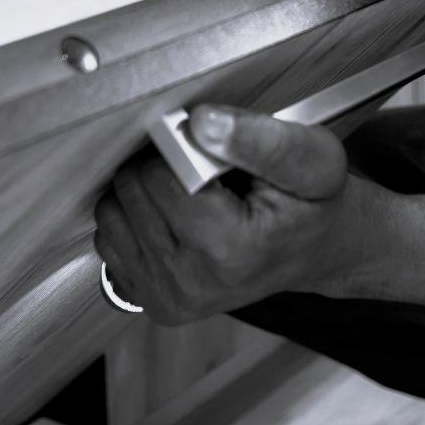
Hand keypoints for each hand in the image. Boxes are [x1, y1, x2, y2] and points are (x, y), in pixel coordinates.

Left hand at [93, 105, 380, 323]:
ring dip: (144, 193)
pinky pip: (109, 239)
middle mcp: (191, 284)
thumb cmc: (313, 204)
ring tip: (190, 196)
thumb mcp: (314, 160)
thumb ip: (261, 138)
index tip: (214, 158)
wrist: (316, 252)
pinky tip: (175, 219)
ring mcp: (168, 299)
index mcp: (229, 250)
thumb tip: (199, 122)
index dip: (181, 148)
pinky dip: (135, 219)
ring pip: (112, 212)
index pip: (159, 174)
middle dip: (161, 167)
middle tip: (205, 175)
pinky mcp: (153, 303)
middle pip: (131, 190)